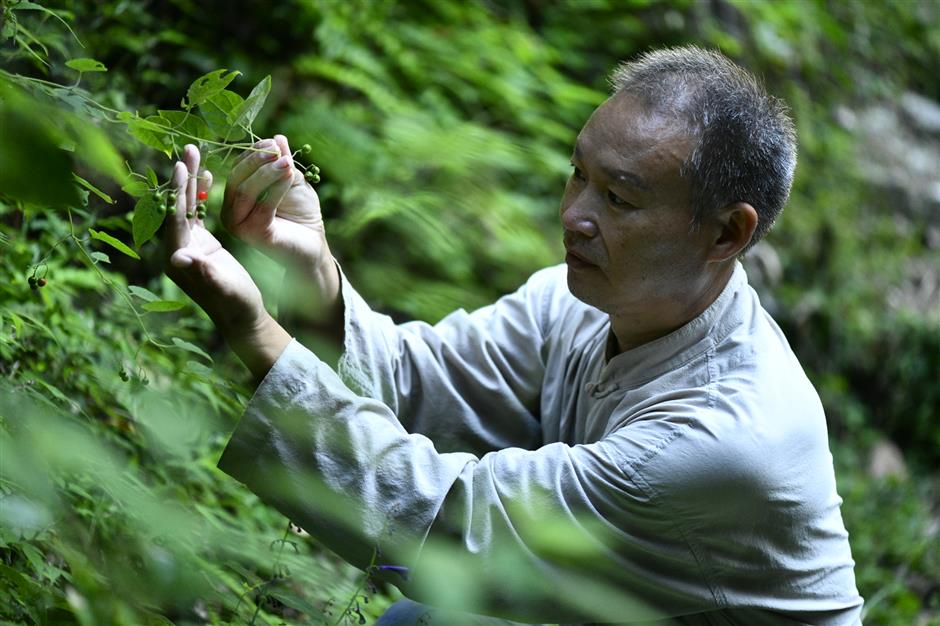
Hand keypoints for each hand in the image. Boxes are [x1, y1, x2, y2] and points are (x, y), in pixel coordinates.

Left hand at [164, 144, 266, 333]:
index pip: (175, 217)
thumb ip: (201, 271)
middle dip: (182, 178)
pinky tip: (208, 177)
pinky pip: (196, 213)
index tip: (181, 166)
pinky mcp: (201, 244)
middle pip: (177, 206)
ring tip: (195, 153)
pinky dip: (200, 194)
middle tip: (188, 149)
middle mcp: (178, 248)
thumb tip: (178, 258)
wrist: (244, 316)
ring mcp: (189, 245)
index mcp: (179, 256)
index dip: (178, 191)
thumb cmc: (236, 303)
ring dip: (191, 181)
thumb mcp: (222, 286)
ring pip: (185, 206)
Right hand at [221, 134, 330, 270]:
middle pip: (236, 179)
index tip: (272, 142)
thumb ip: (282, 162)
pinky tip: (289, 175)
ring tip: (287, 162)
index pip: (236, 170)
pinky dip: (276, 188)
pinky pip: (262, 206)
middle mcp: (231, 212)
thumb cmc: (301, 213)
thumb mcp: (291, 181)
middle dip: (255, 160)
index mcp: (234, 197)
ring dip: (266, 172)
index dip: (251, 153)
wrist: (314, 243)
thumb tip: (277, 138)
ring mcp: (239, 226)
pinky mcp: (254, 235)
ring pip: (245, 191)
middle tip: (276, 149)